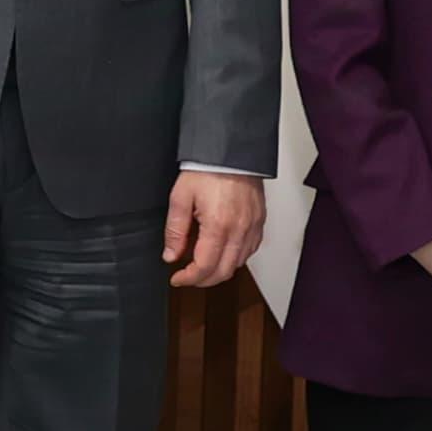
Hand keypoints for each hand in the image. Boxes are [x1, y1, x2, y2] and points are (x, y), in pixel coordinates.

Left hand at [161, 169, 264, 290]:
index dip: (188, 278)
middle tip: (188, 275)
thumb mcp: (180, 197)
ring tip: (202, 262)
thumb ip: (175, 230)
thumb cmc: (207, 168)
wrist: (231, 150)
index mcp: (218, 225)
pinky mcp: (260, 221)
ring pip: (238, 264)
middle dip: (203, 280)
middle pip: (223, 272)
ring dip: (219, 269)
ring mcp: (253, 226)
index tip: (178, 278)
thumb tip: (171, 254)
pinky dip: (235, 257)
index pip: (204, 267)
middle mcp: (239, 229)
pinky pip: (250, 250)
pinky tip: (222, 251)